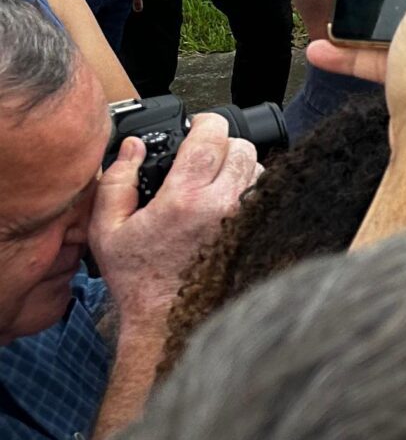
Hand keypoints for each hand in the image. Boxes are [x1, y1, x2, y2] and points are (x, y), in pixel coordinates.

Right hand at [90, 113, 260, 323]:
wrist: (166, 316)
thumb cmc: (137, 276)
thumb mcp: (107, 229)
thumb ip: (117, 181)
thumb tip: (132, 148)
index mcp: (185, 198)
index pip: (212, 135)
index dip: (204, 123)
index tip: (195, 128)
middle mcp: (222, 204)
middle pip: (242, 146)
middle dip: (221, 144)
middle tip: (201, 158)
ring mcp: (245, 218)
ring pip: (258, 167)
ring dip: (238, 166)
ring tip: (212, 181)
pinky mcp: (256, 230)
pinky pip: (264, 192)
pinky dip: (250, 188)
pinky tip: (226, 200)